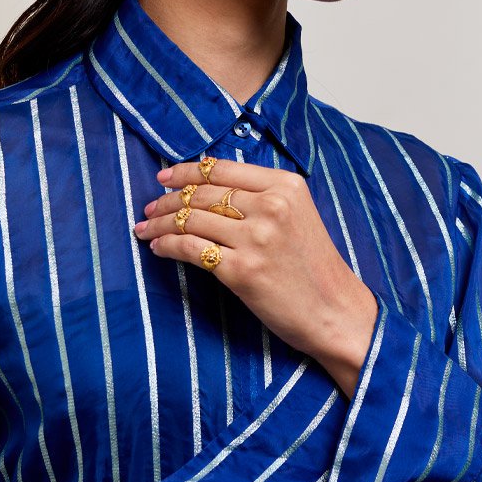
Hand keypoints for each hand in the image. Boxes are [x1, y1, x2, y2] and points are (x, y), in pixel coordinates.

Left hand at [133, 157, 377, 393]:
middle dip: (167, 200)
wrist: (336, 311)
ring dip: (161, 224)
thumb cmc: (315, 268)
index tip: (164, 178)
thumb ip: (263, 197)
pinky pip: (190, 249)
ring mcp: (255, 238)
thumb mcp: (299, 216)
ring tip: (145, 229)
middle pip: (202, 193)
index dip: (185, 172)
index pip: (221, 170)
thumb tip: (209, 189)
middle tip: (149, 208)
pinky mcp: (241, 270)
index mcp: (286, 186)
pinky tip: (158, 248)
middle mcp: (271, 206)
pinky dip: (167, 247)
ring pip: (190, 219)